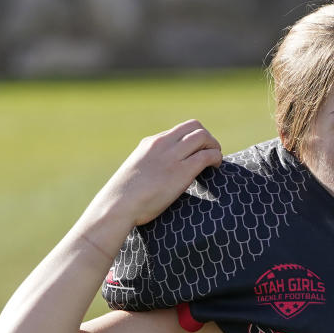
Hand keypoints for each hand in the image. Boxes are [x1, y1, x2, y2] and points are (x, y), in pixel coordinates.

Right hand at [96, 119, 222, 226]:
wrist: (117, 206)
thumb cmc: (124, 197)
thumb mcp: (136, 172)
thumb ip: (149, 166)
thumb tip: (157, 176)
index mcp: (149, 143)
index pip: (180, 130)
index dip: (194, 138)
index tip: (199, 151)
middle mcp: (161, 144)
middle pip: (194, 126)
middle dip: (207, 138)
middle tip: (211, 154)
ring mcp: (172, 156)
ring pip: (203, 137)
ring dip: (214, 147)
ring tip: (215, 161)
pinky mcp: (181, 171)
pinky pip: (207, 156)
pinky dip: (216, 158)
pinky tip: (216, 167)